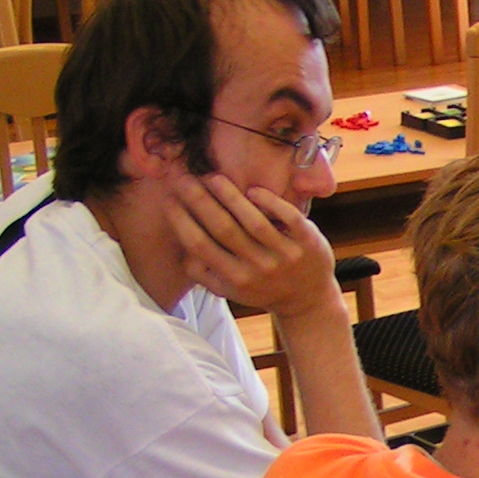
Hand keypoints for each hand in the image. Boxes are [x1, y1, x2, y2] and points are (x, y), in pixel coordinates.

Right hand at [165, 172, 338, 320]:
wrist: (308, 300)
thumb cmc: (260, 287)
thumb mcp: (227, 289)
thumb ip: (201, 271)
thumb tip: (178, 242)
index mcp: (234, 280)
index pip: (199, 246)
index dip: (181, 220)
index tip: (169, 199)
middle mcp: (259, 269)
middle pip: (223, 229)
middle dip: (199, 200)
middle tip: (184, 179)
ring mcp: (286, 256)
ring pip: (253, 221)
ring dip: (230, 196)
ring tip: (213, 177)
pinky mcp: (309, 243)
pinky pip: (289, 217)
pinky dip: (270, 202)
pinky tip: (252, 190)